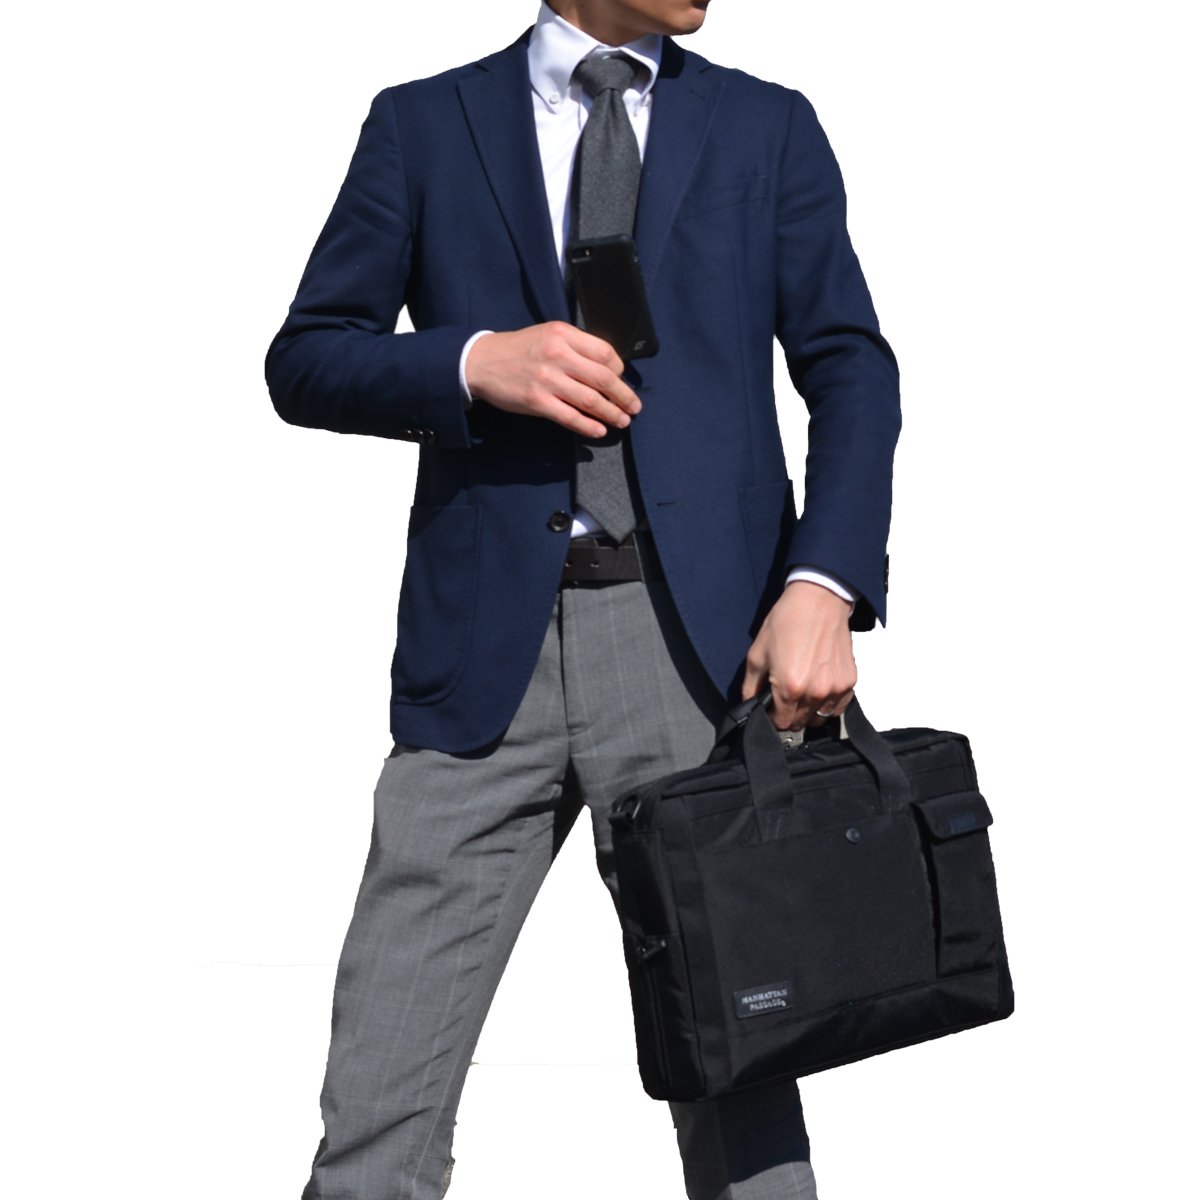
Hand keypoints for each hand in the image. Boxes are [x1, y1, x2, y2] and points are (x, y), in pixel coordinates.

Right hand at [465, 322, 641, 437]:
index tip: (621, 380)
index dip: (620, 370)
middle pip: (603, 378)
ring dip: (612, 413)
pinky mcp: (537, 401)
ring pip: (590, 399)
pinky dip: (588, 426)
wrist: (481, 361)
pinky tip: (599, 430)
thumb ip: (576, 346)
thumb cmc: (518, 349)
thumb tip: (607, 368)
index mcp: (563, 334)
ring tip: (622, 421)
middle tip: (634, 407)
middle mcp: (557, 355)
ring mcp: (547, 380)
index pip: (604, 352)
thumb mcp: (548, 334)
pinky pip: (570, 417)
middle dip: (624, 396)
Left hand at [741, 581, 856, 730]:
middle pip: (800, 723)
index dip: (772, 717)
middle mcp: (814, 693)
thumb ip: (750, 686)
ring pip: (819, 718)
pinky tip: (818, 687)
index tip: (770, 707)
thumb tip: (749, 705)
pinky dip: (828, 703)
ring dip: (809, 711)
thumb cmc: (788, 621)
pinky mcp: (849, 682)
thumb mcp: (757, 653)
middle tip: (784, 696)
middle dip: (789, 715)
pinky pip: (838, 707)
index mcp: (789, 688)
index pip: (780, 723)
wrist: (819, 600)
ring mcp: (835, 689)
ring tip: (802, 690)